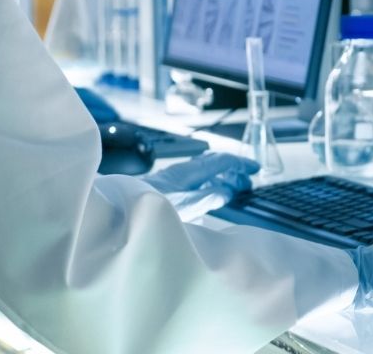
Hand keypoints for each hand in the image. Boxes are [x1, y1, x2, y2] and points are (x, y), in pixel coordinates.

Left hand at [142, 152, 258, 198]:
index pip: (220, 161)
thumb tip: (226, 191)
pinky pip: (193, 180)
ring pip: (202, 171)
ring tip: (231, 185)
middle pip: (211, 163)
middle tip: (247, 179)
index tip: (255, 168)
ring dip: (220, 176)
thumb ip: (207, 198)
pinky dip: (207, 183)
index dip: (239, 164)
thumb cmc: (147, 208)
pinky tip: (206, 193)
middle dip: (232, 169)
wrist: (117, 211)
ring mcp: (172, 179)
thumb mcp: (184, 207)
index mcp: (187, 173)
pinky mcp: (164, 189)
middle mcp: (180, 172)